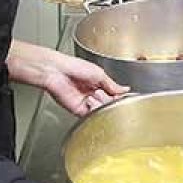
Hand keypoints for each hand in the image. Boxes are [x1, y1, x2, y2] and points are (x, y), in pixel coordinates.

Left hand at [8, 41, 129, 115]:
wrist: (56, 72)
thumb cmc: (73, 67)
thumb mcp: (99, 73)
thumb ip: (113, 85)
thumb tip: (125, 89)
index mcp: (97, 82)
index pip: (113, 93)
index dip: (118, 96)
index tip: (124, 97)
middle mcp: (92, 93)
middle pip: (108, 103)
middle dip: (111, 101)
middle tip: (112, 97)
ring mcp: (85, 102)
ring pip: (100, 110)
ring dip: (101, 105)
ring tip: (97, 96)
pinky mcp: (78, 110)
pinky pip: (90, 115)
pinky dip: (93, 110)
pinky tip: (91, 101)